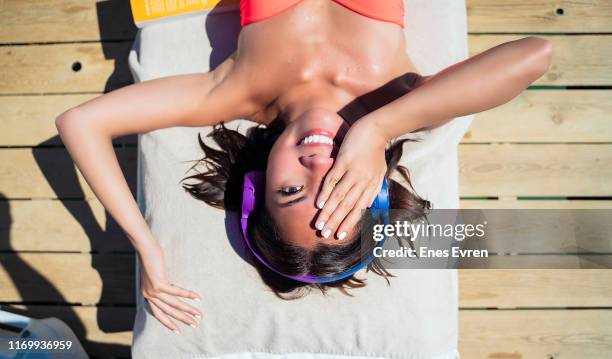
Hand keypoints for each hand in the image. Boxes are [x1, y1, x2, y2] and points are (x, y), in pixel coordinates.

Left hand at [139, 241, 201, 332]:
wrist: (145, 249)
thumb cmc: (151, 258)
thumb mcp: (154, 275)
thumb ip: (160, 284)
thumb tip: (170, 288)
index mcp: (147, 295)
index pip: (159, 314)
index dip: (168, 323)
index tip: (178, 330)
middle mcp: (149, 295)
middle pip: (168, 312)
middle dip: (183, 319)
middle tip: (195, 324)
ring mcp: (153, 290)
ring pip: (173, 304)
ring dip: (187, 310)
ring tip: (199, 314)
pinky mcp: (158, 284)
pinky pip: (176, 292)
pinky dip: (187, 295)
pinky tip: (197, 297)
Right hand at [315, 118, 387, 239]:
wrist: (375, 129)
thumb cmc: (376, 152)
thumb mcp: (379, 173)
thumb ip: (373, 190)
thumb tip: (367, 206)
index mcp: (371, 186)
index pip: (358, 210)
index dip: (348, 223)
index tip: (338, 235)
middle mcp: (362, 182)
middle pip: (347, 206)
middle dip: (335, 222)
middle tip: (324, 235)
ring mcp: (353, 171)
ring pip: (339, 196)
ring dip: (328, 212)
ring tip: (319, 224)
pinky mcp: (344, 160)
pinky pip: (333, 179)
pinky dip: (326, 192)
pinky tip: (319, 203)